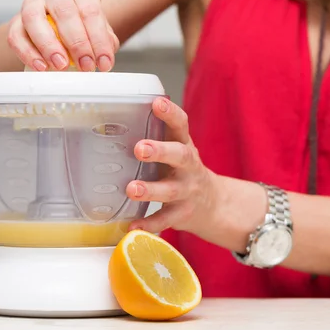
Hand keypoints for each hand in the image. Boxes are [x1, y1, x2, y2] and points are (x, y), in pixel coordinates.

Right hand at [7, 0, 119, 71]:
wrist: (57, 26)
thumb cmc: (82, 28)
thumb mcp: (99, 31)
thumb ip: (105, 42)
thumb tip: (104, 57)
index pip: (91, 11)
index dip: (99, 40)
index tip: (104, 63)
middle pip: (64, 11)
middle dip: (77, 42)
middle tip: (85, 65)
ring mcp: (32, 3)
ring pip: (33, 18)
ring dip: (48, 45)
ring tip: (60, 65)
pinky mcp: (16, 20)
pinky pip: (16, 35)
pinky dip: (27, 53)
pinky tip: (41, 66)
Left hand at [126, 97, 227, 241]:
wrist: (213, 204)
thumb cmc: (183, 170)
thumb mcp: (176, 149)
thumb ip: (156, 135)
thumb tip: (116, 117)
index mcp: (184, 146)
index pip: (181, 124)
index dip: (170, 113)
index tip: (157, 102)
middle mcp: (188, 167)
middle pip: (179, 155)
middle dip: (160, 151)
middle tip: (140, 148)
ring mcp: (187, 191)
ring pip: (170, 190)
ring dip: (151, 190)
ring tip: (132, 189)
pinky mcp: (182, 214)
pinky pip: (164, 220)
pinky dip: (149, 224)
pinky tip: (132, 227)